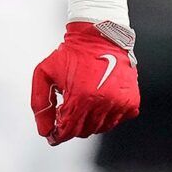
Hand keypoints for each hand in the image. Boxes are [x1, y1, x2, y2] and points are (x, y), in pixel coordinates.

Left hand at [31, 20, 138, 144]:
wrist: (98, 37)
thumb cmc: (70, 54)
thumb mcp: (44, 74)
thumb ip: (40, 104)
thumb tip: (45, 131)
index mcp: (80, 98)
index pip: (67, 131)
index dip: (57, 135)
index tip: (53, 134)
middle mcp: (102, 102)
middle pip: (84, 131)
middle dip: (72, 127)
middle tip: (66, 115)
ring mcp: (119, 103)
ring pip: (101, 128)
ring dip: (89, 122)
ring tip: (82, 104)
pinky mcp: (131, 101)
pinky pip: (118, 120)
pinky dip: (107, 116)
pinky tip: (99, 102)